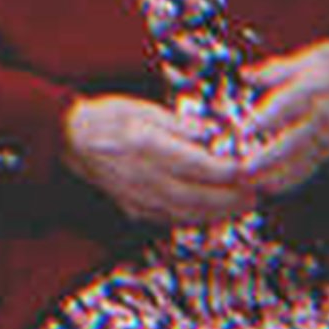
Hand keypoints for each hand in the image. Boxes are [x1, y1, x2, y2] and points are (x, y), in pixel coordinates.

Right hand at [62, 95, 254, 225]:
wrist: (70, 140)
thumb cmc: (106, 118)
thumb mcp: (143, 108)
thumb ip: (178, 123)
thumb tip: (209, 132)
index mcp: (147, 147)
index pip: (198, 165)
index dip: (228, 171)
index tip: (250, 169)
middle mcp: (143, 177)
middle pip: (198, 196)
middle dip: (232, 199)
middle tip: (258, 194)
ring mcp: (138, 198)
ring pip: (187, 213)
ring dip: (220, 214)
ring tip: (245, 206)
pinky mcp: (135, 209)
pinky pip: (172, 220)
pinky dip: (198, 220)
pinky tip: (215, 215)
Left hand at [236, 42, 328, 195]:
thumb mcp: (308, 58)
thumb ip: (276, 70)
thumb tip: (246, 73)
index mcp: (319, 84)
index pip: (292, 101)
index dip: (268, 117)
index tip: (244, 129)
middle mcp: (325, 113)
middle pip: (298, 137)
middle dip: (270, 156)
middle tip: (244, 167)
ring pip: (303, 157)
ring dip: (276, 171)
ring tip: (249, 180)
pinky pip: (310, 166)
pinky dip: (291, 179)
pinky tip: (270, 187)